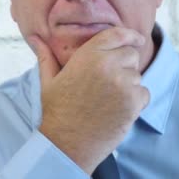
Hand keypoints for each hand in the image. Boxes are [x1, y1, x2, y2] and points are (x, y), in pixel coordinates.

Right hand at [29, 27, 149, 174]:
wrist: (66, 144)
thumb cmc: (57, 111)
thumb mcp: (49, 80)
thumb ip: (46, 56)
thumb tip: (34, 38)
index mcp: (88, 55)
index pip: (117, 34)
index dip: (130, 36)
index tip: (137, 39)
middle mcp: (107, 65)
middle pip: (131, 54)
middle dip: (125, 65)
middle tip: (109, 83)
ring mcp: (122, 83)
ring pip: (137, 75)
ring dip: (129, 85)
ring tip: (108, 100)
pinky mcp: (133, 102)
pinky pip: (144, 93)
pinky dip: (136, 102)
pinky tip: (116, 110)